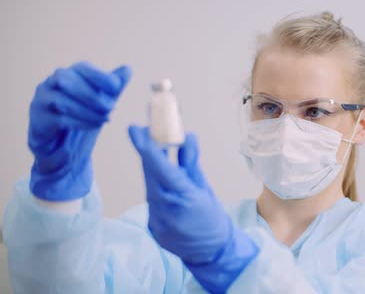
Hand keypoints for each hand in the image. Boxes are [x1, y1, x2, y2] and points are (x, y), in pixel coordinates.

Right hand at [28, 61, 130, 200]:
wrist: (61, 142)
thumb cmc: (82, 114)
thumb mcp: (101, 100)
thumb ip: (112, 85)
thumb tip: (128, 69)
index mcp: (69, 74)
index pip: (81, 67)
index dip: (99, 76)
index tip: (116, 87)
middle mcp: (51, 83)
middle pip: (66, 80)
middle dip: (91, 94)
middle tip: (112, 107)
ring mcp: (42, 100)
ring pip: (61, 100)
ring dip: (87, 110)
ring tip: (106, 118)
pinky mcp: (40, 119)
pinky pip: (58, 119)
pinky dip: (80, 122)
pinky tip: (95, 125)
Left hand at [128, 126, 258, 292]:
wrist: (213, 252)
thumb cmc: (213, 216)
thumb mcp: (205, 186)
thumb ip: (191, 162)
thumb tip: (185, 137)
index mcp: (184, 198)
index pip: (161, 168)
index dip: (147, 147)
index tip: (135, 129)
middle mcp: (166, 210)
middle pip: (150, 174)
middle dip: (148, 153)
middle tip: (144, 133)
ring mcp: (157, 221)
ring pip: (150, 187)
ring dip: (153, 170)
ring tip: (158, 157)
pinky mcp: (152, 227)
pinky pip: (151, 201)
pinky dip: (157, 188)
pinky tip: (164, 184)